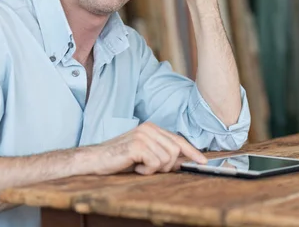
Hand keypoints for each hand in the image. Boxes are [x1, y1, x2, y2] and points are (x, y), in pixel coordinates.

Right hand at [92, 122, 207, 175]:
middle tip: (150, 168)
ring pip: (167, 159)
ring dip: (155, 169)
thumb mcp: (145, 155)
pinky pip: (155, 163)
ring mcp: (143, 135)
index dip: (192, 152)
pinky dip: (147, 171)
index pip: (178, 139)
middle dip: (167, 165)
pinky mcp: (138, 145)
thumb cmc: (119, 158)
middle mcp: (149, 128)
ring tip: (140, 166)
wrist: (96, 160)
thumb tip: (184, 161)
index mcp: (152, 128)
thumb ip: (163, 154)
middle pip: (175, 150)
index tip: (203, 161)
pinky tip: (136, 167)